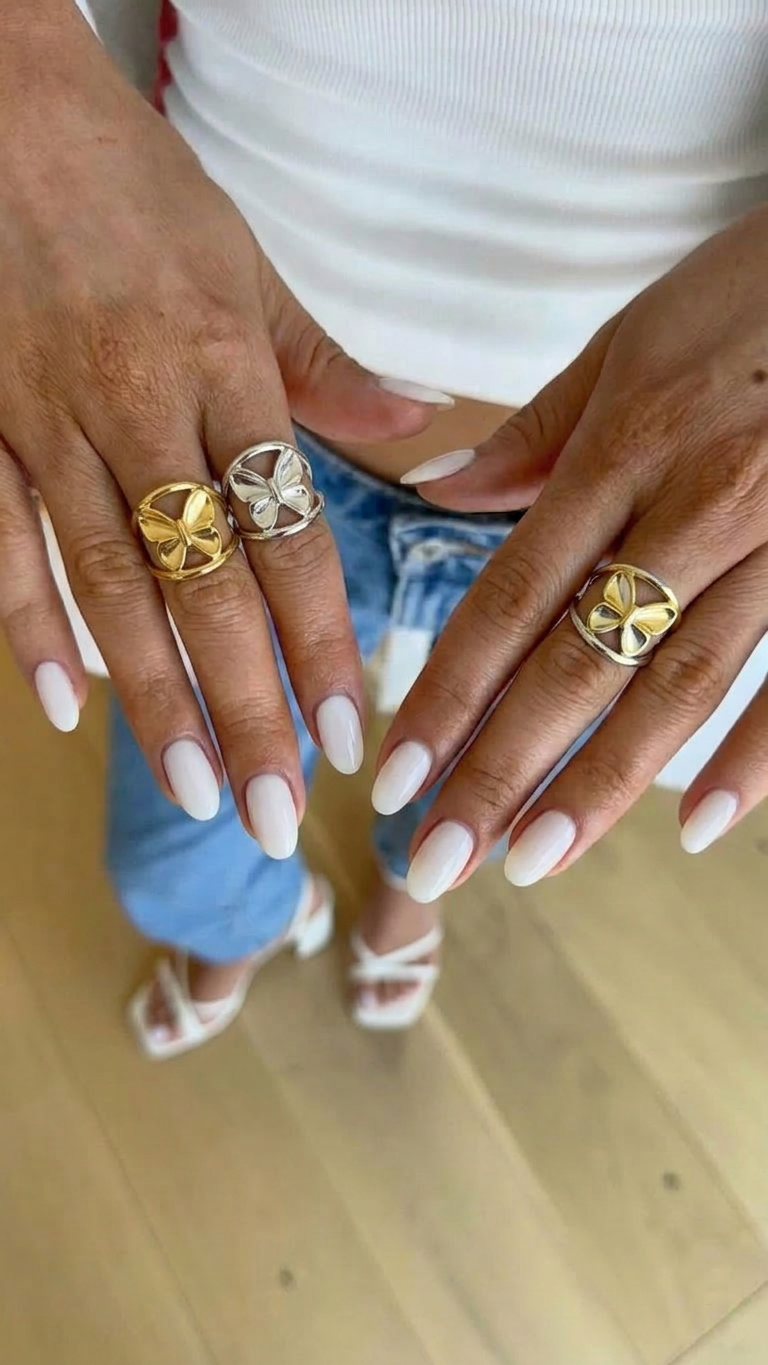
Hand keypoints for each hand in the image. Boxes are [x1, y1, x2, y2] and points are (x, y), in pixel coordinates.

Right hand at [0, 4, 442, 850]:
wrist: (0, 113)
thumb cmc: (135, 186)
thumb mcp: (247, 263)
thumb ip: (325, 362)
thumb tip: (421, 419)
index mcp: (224, 370)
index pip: (291, 539)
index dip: (323, 646)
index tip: (352, 734)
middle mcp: (141, 411)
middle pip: (206, 590)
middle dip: (249, 712)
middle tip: (281, 813)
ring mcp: (50, 427)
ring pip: (111, 588)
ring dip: (156, 701)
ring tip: (196, 791)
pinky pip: (6, 545)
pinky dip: (30, 629)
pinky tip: (64, 710)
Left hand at [375, 205, 767, 898]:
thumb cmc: (750, 291)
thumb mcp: (628, 341)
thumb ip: (533, 434)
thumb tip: (432, 493)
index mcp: (624, 448)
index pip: (509, 598)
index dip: (445, 695)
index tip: (391, 775)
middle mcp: (693, 505)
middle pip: (577, 661)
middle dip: (499, 771)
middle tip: (437, 860)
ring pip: (675, 684)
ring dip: (600, 782)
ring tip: (535, 859)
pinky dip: (751, 755)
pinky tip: (697, 826)